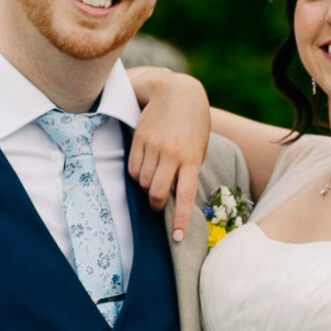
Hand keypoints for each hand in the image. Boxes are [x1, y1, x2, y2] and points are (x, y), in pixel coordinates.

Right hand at [126, 69, 211, 242]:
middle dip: (156, 204)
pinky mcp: (139, 139)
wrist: (177, 92)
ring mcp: (154, 146)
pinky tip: (144, 166)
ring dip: (146, 186)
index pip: (185, 196)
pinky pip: (133, 168)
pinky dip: (137, 174)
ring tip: (154, 176)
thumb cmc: (192, 125)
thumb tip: (173, 197)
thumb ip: (187, 170)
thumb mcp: (198, 147)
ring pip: (143, 182)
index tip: (178, 238)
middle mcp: (172, 154)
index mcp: (192, 158)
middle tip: (158, 203)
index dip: (181, 220)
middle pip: (157, 193)